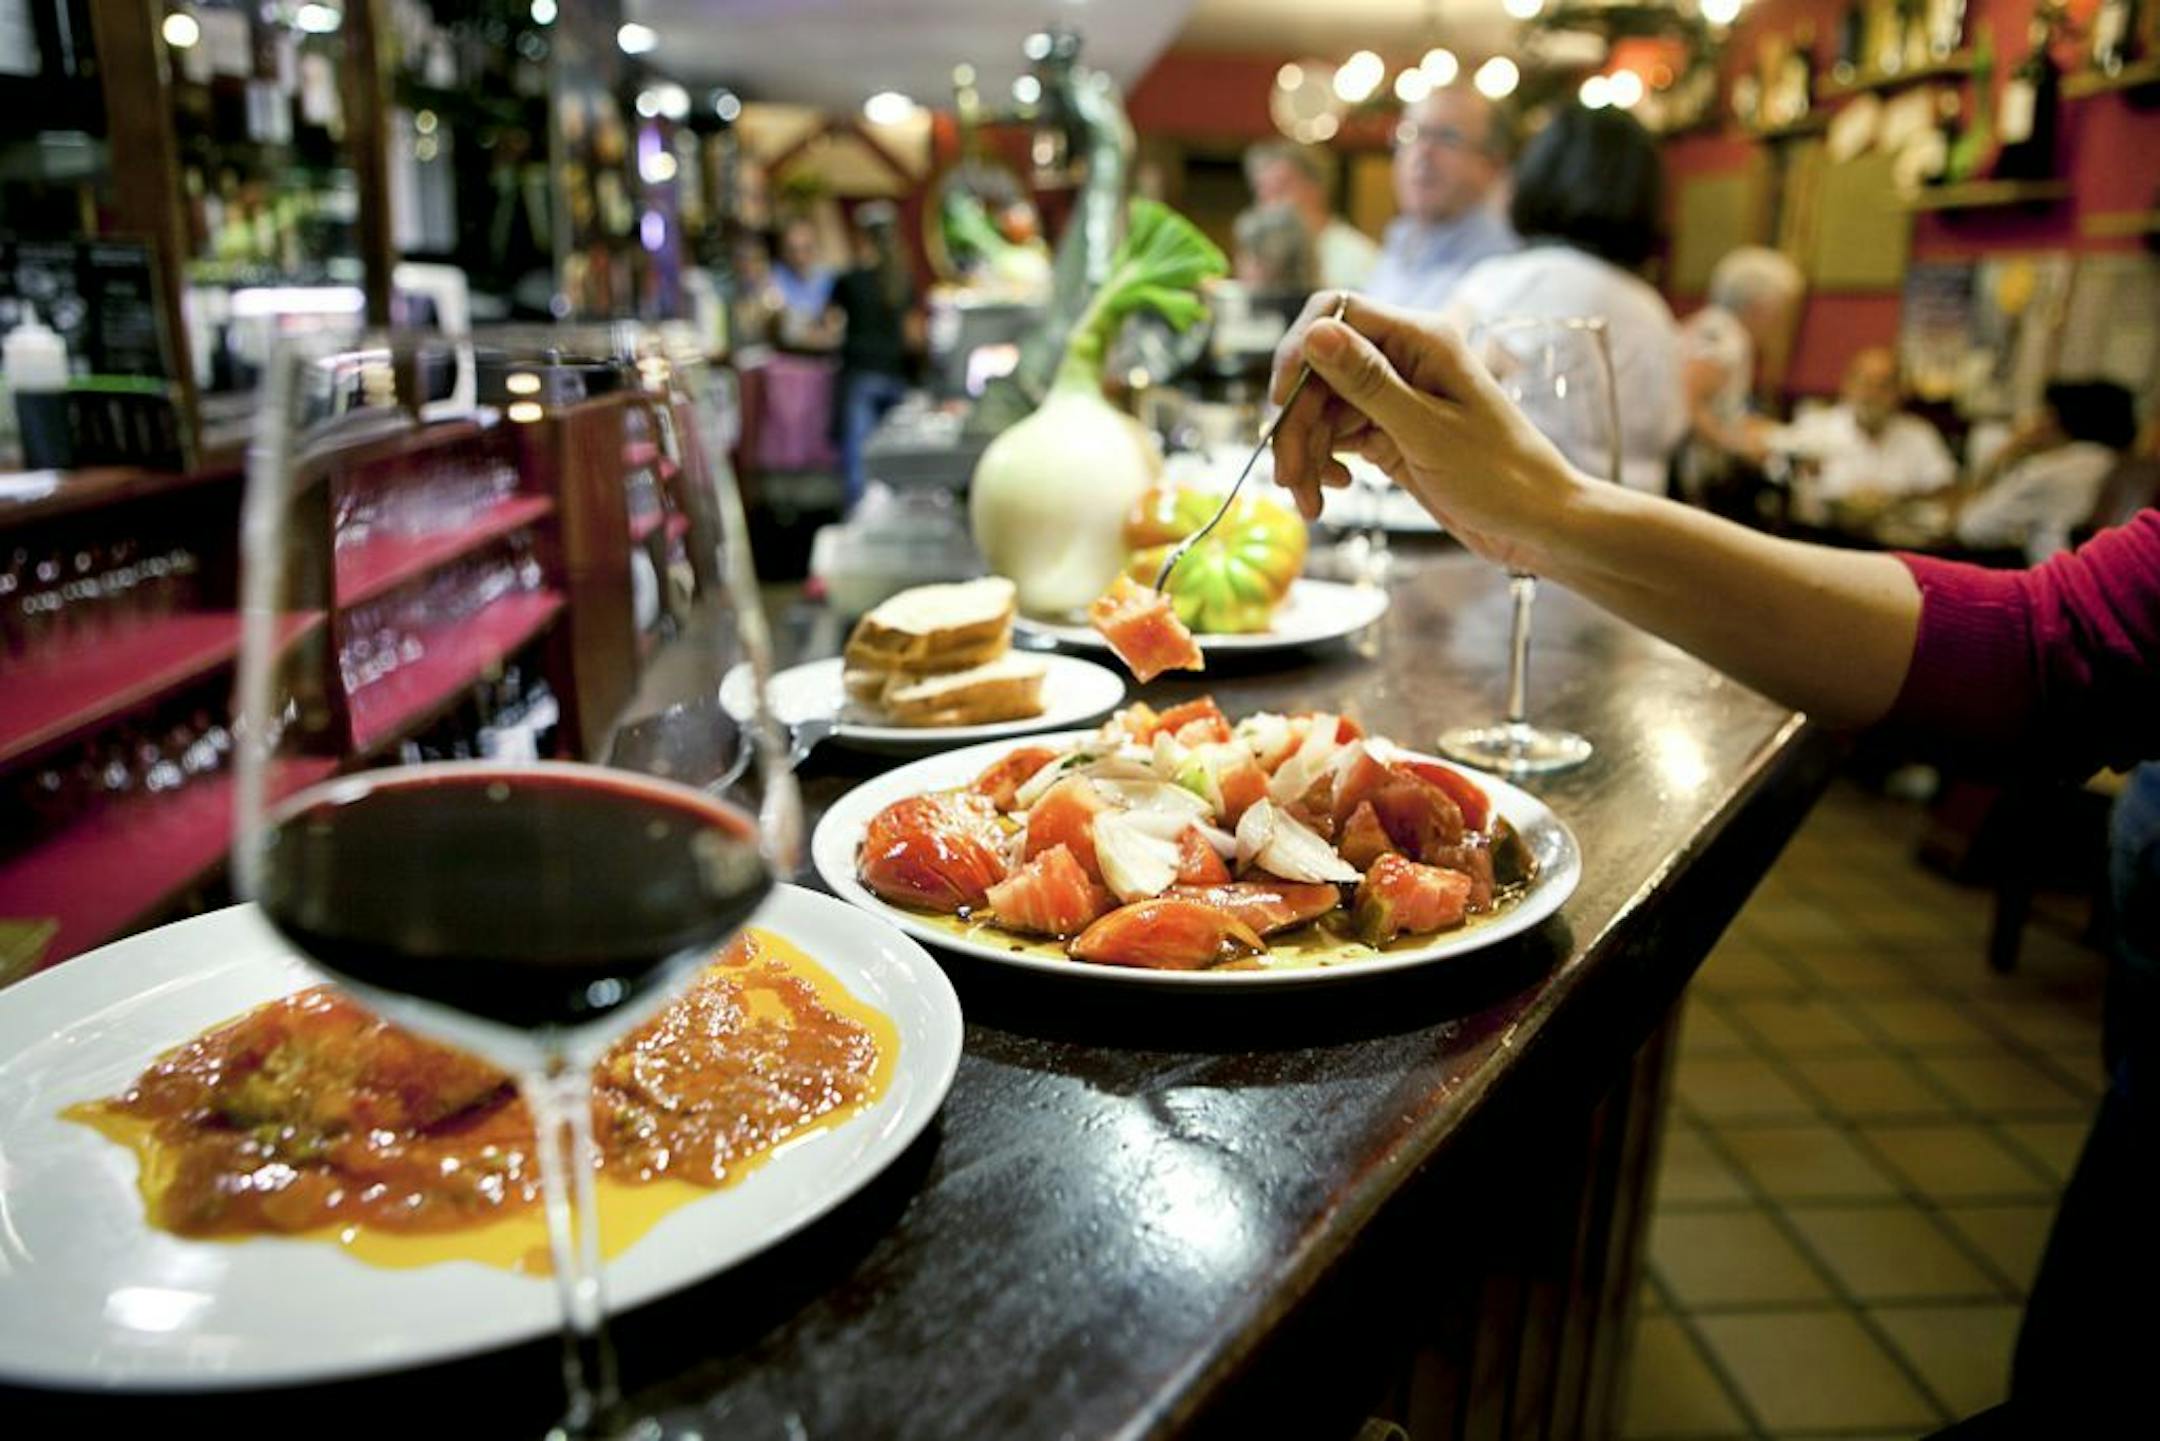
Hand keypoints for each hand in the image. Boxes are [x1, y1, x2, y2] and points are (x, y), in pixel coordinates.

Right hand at [1266, 293, 1585, 573]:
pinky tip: (1332, 492)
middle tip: (1289, 478)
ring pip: (1322, 410)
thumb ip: (1368, 382)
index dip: (1298, 352)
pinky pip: (1337, 437)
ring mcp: (1394, 398)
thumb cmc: (1500, 476)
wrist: (1537, 524)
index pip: (1336, 313)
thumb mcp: (1428, 431)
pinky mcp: (1389, 433)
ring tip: (1309, 501)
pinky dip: (1324, 464)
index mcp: (1420, 340)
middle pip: (1319, 372)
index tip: (1282, 403)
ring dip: (1306, 453)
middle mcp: (1403, 360)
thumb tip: (1314, 333)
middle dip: (1297, 424)